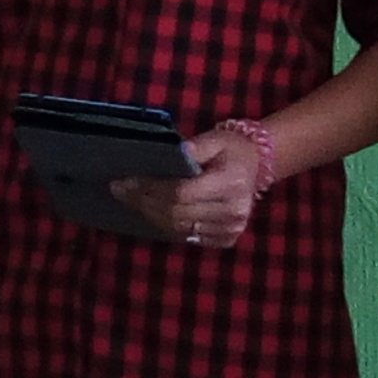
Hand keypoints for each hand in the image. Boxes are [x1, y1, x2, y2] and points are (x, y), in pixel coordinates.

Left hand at [110, 125, 268, 250]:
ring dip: (150, 215)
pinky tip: (152, 211)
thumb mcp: (215, 139)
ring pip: (178, 228)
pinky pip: (188, 236)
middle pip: (176, 213)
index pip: (182, 192)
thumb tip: (169, 155)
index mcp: (231, 182)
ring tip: (130, 200)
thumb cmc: (232, 149)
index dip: (151, 188)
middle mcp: (233, 210)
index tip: (126, 181)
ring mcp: (231, 229)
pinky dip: (167, 225)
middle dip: (143, 202)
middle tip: (120, 190)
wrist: (257, 166)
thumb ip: (194, 147)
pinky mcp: (227, 239)